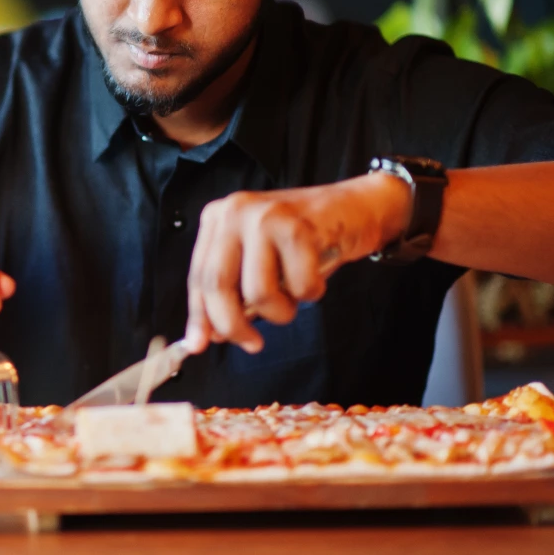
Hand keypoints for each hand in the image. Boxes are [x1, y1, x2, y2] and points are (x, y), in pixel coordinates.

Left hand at [184, 173, 410, 353]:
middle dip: (234, 325)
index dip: (200, 316)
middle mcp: (234, 212)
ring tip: (295, 295)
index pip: (199, 276)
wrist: (354, 208)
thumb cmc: (303, 241)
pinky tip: (317, 273)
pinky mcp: (299, 227)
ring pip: (258, 292)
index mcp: (217, 219)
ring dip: (282, 311)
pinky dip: (311, 292)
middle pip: (219, 284)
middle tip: (253, 344)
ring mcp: (265, 216)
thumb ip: (233, 294)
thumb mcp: (259, 264)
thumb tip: (210, 336)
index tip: (199, 346)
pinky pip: (299, 286)